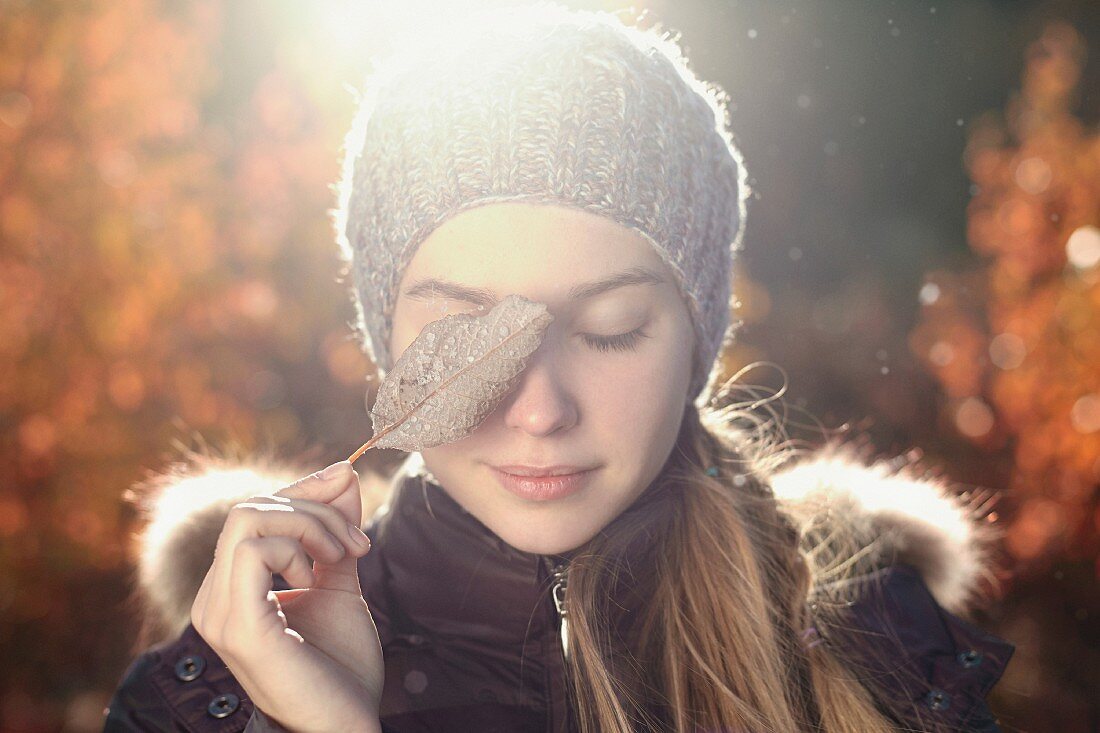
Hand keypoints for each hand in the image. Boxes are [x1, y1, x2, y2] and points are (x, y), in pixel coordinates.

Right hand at [191, 461, 383, 732]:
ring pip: (248, 518)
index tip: (346, 480)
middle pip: (249, 508)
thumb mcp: (340, 580)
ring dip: (309, 525)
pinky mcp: (238, 626)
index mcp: (232, 589)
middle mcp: (214, 600)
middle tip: (357, 542)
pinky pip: (254, 550)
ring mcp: (219, 613)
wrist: (347, 724)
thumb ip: (335, 531)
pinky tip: (314, 579)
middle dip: (313, 508)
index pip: (254, 514)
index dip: (302, 489)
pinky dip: (295, 548)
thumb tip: (342, 472)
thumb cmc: (342, 665)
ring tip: (341, 558)